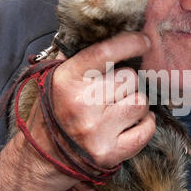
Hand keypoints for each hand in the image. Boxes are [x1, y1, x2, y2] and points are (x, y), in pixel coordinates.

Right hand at [0, 32, 154, 190]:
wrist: (43, 157)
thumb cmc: (55, 113)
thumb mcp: (57, 79)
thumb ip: (79, 57)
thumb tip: (109, 34)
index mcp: (66, 81)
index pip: (105, 52)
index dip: (130, 42)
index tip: (145, 40)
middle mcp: (81, 104)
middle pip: (130, 78)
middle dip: (127, 83)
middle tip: (114, 93)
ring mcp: (96, 130)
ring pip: (141, 102)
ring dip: (136, 104)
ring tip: (120, 109)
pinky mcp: (110, 152)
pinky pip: (146, 128)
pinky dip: (144, 124)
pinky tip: (131, 124)